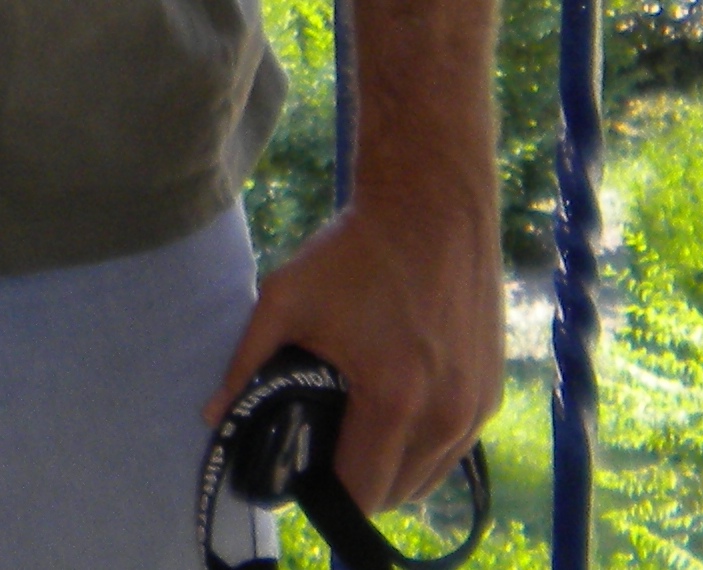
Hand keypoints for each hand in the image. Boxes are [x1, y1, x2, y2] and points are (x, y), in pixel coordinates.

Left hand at [208, 188, 502, 515]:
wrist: (431, 206)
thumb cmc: (354, 251)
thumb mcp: (284, 299)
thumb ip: (244, 363)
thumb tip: (211, 416)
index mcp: (393, 400)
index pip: (360, 492)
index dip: (324, 491)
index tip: (301, 468)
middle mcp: (445, 416)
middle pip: (396, 496)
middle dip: (356, 484)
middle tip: (324, 449)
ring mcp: (476, 407)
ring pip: (429, 479)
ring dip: (393, 470)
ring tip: (357, 434)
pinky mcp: (492, 393)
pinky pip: (454, 449)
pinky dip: (423, 446)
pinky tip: (394, 416)